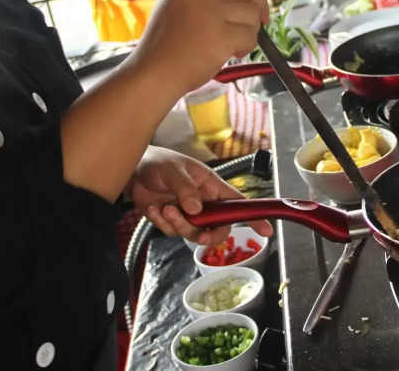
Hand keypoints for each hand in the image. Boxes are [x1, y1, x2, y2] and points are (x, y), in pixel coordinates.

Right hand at [129, 0, 268, 97]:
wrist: (153, 73)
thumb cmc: (168, 41)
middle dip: (256, 5)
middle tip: (251, 21)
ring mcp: (209, 10)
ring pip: (253, 12)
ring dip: (250, 29)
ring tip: (230, 41)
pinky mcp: (221, 35)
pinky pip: (251, 35)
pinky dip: (246, 46)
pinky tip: (231, 52)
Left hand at [130, 147, 273, 244]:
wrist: (132, 170)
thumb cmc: (158, 162)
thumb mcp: (173, 170)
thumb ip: (185, 188)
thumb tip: (196, 210)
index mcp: (211, 186)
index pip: (237, 203)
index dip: (253, 216)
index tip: (266, 230)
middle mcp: (203, 202)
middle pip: (218, 227)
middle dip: (208, 235)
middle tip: (199, 236)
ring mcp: (188, 213)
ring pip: (193, 232)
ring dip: (179, 225)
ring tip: (165, 209)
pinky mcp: (172, 220)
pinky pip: (173, 232)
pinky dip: (162, 223)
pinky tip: (153, 209)